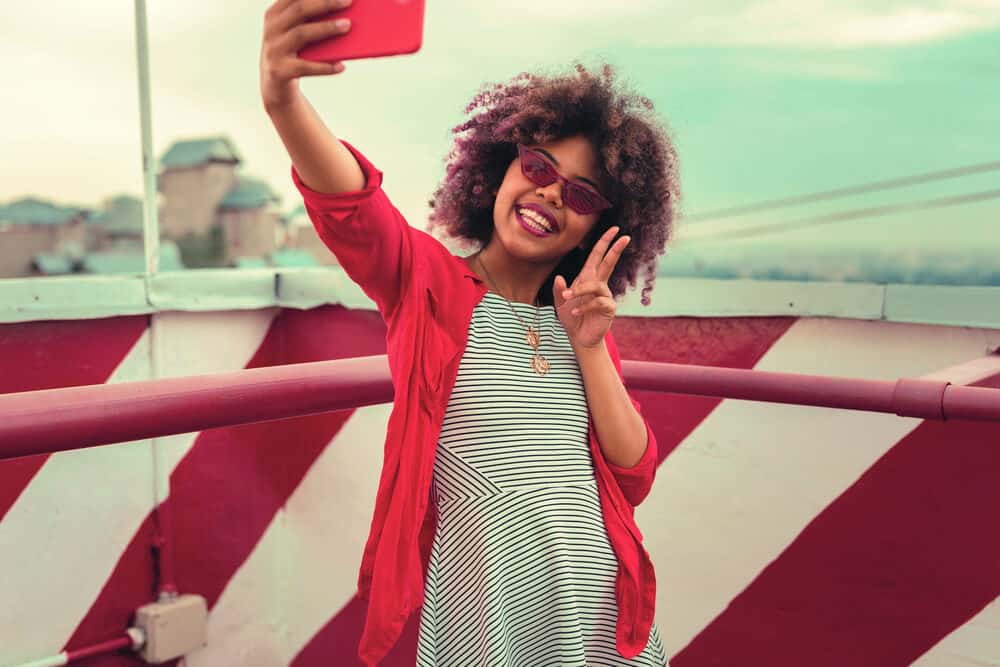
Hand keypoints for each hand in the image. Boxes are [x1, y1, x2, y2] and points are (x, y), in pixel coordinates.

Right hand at [260, 0, 352, 111]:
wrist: (275, 86)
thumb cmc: (295, 53)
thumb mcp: (297, 33)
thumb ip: (313, 21)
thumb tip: (346, 16)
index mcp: (275, 14)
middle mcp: (271, 29)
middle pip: (299, 9)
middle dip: (325, 3)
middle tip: (348, 1)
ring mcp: (274, 50)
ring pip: (302, 34)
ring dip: (327, 28)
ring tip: (348, 26)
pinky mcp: (280, 71)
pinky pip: (306, 67)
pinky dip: (325, 67)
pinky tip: (342, 66)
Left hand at [553, 226, 629, 349]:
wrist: (579, 338)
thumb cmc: (571, 318)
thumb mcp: (560, 303)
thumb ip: (559, 291)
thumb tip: (559, 278)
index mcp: (588, 278)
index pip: (598, 256)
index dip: (605, 242)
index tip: (615, 228)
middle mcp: (599, 284)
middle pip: (609, 263)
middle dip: (616, 249)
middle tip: (625, 236)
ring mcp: (605, 296)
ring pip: (595, 285)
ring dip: (580, 290)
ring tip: (567, 298)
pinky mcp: (608, 309)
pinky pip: (597, 302)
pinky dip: (584, 306)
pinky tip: (574, 313)